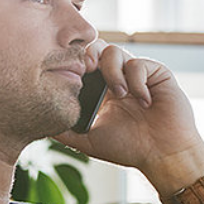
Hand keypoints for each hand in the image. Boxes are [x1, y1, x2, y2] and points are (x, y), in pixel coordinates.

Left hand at [57, 40, 203, 195]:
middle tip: (87, 69)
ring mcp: (137, 74)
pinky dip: (136, 81)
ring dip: (112, 71)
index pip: (83, 63)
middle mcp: (118, 77)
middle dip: (88, 54)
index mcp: (101, 89)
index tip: (71, 73)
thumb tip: (40, 124)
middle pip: (97, 48)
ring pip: (115, 51)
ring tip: (120, 94)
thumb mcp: (88, 140)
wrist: (163, 155)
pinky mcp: (156, 73)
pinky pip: (139, 63)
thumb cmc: (129, 148)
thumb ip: (65, 131)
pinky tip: (143, 101)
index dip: (75, 62)